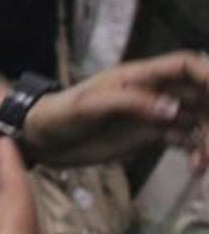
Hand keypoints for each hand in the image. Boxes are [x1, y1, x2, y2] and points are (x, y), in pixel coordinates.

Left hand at [21, 49, 208, 167]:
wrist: (41, 138)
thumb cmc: (60, 115)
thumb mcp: (91, 106)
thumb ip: (131, 103)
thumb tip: (174, 109)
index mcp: (139, 76)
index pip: (185, 65)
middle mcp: (153, 93)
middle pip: (202, 95)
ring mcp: (154, 115)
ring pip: (199, 120)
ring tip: (205, 163)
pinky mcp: (150, 136)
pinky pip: (186, 140)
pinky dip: (197, 152)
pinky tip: (195, 168)